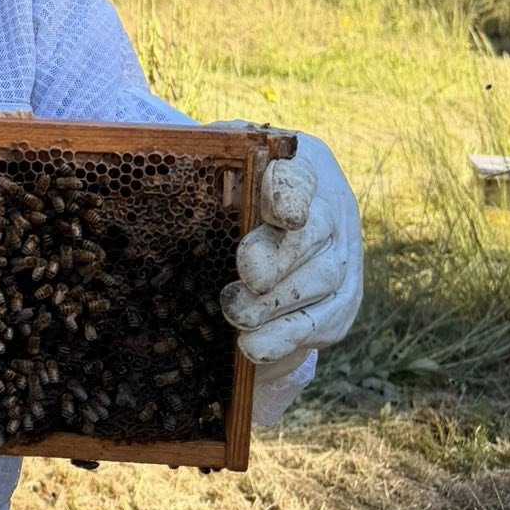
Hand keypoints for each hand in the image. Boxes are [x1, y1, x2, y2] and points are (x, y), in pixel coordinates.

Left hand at [221, 134, 362, 426]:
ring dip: (279, 303)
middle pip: (317, 231)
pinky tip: (255, 346)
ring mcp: (343, 255)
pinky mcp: (342, 301)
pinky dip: (287, 337)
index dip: (291, 194)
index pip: (300, 174)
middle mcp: (331, 207)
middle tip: (248, 277)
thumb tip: (166, 168)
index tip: (283, 216)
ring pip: (325, 279)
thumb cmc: (232, 190)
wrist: (270, 231)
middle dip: (282, 257)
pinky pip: (323, 321)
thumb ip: (202, 166)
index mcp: (300, 163)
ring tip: (236, 316)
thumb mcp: (218, 166)